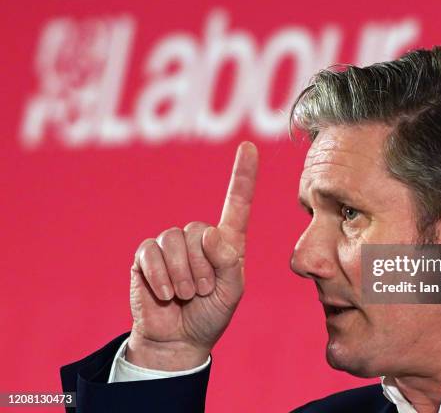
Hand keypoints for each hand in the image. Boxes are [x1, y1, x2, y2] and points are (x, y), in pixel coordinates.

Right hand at [126, 142, 257, 370]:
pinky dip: (160, 277)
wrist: (179, 339)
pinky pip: (151, 252)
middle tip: (203, 291)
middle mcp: (198, 237)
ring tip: (186, 294)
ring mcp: (170, 245)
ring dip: (182, 275)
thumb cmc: (211, 313)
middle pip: (197, 230)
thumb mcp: (232, 291)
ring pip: (174, 241)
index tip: (249, 147)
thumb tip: (208, 232)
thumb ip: (227, 261)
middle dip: (201, 268)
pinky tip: (166, 293)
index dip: (243, 175)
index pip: (236, 203)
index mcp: (225, 242)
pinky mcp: (146, 256)